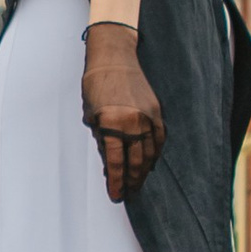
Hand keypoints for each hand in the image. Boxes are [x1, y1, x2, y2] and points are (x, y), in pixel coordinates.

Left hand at [82, 20, 164, 201]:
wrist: (114, 57)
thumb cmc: (96, 84)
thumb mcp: (91, 115)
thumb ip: (101, 140)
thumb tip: (110, 163)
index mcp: (112, 124)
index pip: (116, 162)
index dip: (116, 182)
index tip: (116, 195)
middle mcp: (132, 122)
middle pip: (135, 162)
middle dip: (131, 181)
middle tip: (128, 193)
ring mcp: (148, 117)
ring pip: (149, 153)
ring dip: (144, 171)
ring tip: (138, 183)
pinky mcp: (157, 111)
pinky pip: (159, 139)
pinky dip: (155, 153)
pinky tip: (150, 163)